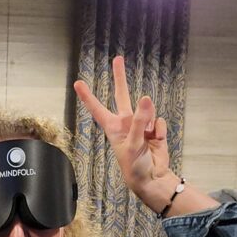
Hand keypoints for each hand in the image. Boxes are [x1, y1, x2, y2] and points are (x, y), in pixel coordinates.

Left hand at [74, 55, 175, 202]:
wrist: (152, 178)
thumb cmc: (134, 166)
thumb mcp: (132, 144)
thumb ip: (138, 121)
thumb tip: (146, 97)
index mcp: (113, 128)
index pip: (97, 109)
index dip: (87, 96)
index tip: (77, 83)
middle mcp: (125, 123)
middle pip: (122, 95)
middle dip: (120, 77)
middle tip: (118, 58)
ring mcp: (140, 124)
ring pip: (147, 110)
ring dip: (148, 122)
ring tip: (146, 139)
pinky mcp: (154, 128)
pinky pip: (159, 121)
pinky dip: (159, 130)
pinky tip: (156, 141)